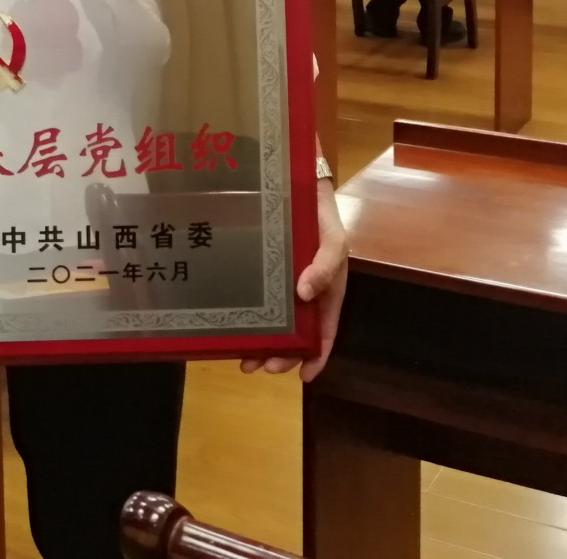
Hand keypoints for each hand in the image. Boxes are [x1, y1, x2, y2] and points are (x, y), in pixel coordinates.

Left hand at [240, 178, 346, 381]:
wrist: (298, 187)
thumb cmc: (322, 219)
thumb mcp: (334, 242)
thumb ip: (325, 267)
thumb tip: (305, 295)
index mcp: (325, 294)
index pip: (324, 333)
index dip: (317, 357)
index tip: (304, 378)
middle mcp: (303, 296)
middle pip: (294, 334)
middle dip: (280, 354)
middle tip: (259, 366)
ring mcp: (280, 286)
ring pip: (271, 322)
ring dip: (260, 343)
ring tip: (243, 358)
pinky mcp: (260, 274)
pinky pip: (254, 300)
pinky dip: (246, 316)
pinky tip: (232, 325)